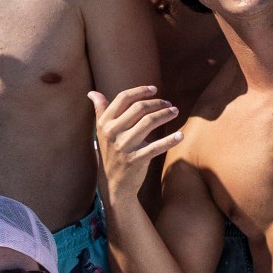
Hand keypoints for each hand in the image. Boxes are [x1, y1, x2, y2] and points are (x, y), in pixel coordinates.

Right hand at [89, 85, 180, 203]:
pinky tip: (180, 135)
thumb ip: (99, 110)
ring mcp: (124, 146)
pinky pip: (156, 147)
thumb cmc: (110, 152)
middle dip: (157, 103)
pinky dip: (170, 140)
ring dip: (165, 115)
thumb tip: (92, 93)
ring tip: (175, 112)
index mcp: (105, 122)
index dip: (140, 91)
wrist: (113, 183)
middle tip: (169, 104)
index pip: (123, 98)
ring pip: (148, 122)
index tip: (154, 89)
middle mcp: (113, 132)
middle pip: (139, 108)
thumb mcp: (101, 132)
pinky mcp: (136, 160)